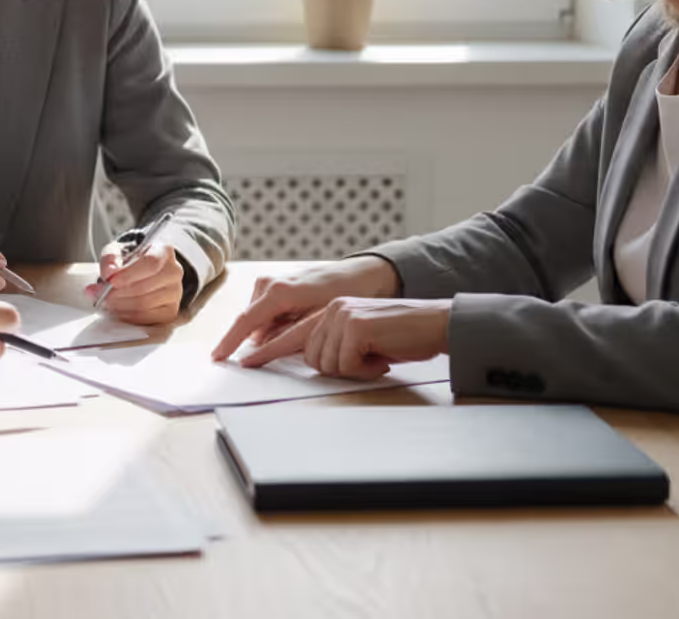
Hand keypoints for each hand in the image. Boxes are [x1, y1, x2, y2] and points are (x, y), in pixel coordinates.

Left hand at [88, 241, 182, 324]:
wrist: (141, 270)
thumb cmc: (131, 260)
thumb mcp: (117, 251)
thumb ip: (110, 259)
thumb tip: (108, 273)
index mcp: (164, 251)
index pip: (151, 263)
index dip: (129, 275)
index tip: (111, 281)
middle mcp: (174, 272)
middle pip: (145, 287)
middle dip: (118, 293)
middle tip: (100, 294)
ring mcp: (175, 293)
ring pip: (145, 304)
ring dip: (120, 305)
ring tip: (106, 301)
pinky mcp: (170, 311)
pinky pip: (147, 318)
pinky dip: (128, 316)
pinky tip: (118, 309)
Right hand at [210, 256, 399, 361]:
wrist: (362, 275)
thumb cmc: (343, 297)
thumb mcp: (317, 322)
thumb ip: (286, 336)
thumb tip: (260, 347)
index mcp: (278, 292)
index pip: (245, 322)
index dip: (229, 343)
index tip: (217, 359)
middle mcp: (270, 283)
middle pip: (249, 320)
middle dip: (252, 341)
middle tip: (264, 357)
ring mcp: (272, 280)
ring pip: (258, 316)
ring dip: (267, 331)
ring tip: (296, 336)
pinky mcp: (278, 283)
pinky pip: (266, 309)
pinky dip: (273, 322)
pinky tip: (294, 326)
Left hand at [240, 297, 451, 379]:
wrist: (435, 324)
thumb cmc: (403, 338)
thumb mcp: (362, 341)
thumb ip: (335, 344)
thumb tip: (316, 362)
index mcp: (330, 310)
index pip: (293, 334)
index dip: (267, 350)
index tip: (242, 362)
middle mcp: (331, 308)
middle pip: (310, 356)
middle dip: (338, 369)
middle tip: (369, 363)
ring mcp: (341, 314)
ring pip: (326, 364)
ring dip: (354, 370)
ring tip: (377, 358)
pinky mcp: (354, 325)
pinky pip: (344, 365)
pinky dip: (364, 370)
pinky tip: (382, 358)